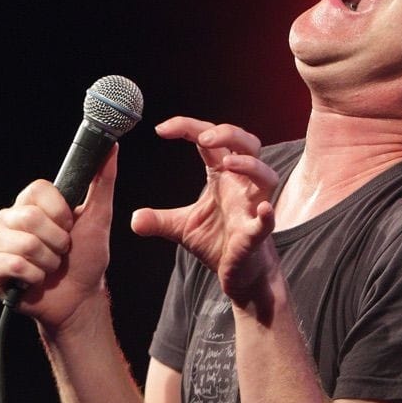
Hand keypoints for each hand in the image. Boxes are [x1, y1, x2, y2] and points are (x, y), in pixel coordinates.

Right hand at [0, 147, 118, 328]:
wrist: (79, 298)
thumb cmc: (87, 258)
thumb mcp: (99, 217)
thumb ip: (103, 182)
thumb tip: (112, 147)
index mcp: (32, 203)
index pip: (37, 189)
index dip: (59, 212)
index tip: (69, 226)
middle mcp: (11, 218)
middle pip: (29, 218)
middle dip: (56, 241)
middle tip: (62, 250)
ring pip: (23, 244)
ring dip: (48, 261)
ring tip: (50, 266)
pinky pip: (12, 265)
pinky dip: (33, 276)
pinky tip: (35, 279)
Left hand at [131, 117, 279, 302]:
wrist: (238, 275)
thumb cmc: (218, 243)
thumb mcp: (181, 227)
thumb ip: (158, 220)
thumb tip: (134, 219)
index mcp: (223, 177)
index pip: (211, 140)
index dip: (188, 127)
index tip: (161, 129)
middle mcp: (242, 185)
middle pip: (248, 145)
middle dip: (229, 134)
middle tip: (202, 138)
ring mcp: (252, 207)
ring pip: (265, 175)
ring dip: (249, 165)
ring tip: (227, 163)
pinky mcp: (257, 234)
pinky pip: (267, 221)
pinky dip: (266, 214)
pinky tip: (262, 210)